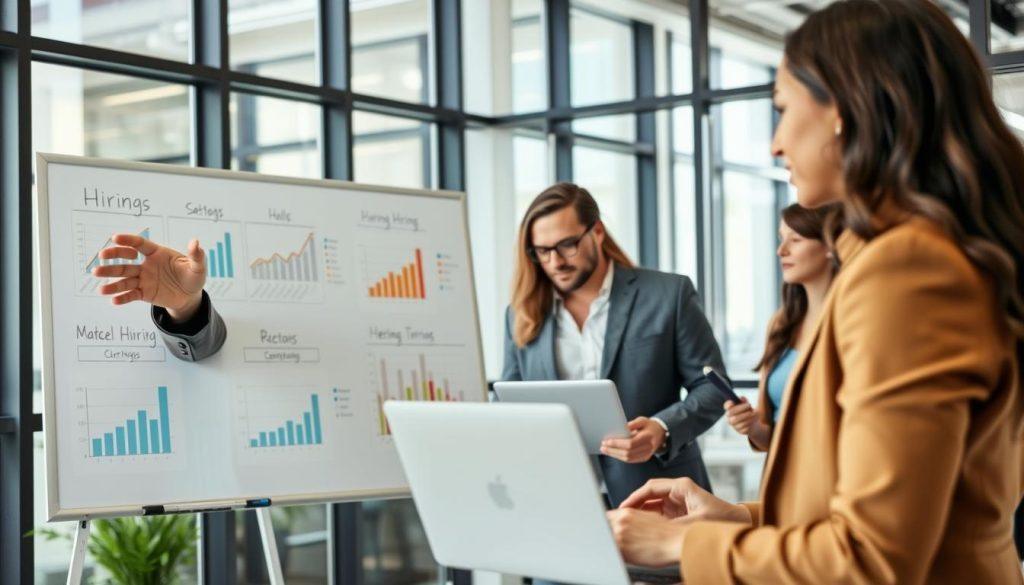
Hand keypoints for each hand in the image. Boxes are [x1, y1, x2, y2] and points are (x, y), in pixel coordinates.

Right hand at [92, 234, 205, 321]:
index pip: (139, 244)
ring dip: (112, 283)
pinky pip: (131, 295)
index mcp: (157, 253)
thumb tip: (195, 243)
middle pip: (126, 261)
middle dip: (113, 259)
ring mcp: (143, 279)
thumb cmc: (192, 276)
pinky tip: (113, 300)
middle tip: (100, 257)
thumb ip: (196, 255)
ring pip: (124, 279)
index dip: (128, 240)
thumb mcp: (198, 266)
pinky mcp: (144, 293)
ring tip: (99, 288)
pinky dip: (123, 298)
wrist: (190, 296)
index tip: (115, 237)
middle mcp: (146, 265)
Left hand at [600, 417, 665, 462]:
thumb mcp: (642, 420)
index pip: (630, 444)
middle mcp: (648, 448)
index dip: (617, 443)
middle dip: (613, 450)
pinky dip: (620, 457)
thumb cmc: (649, 426)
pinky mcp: (644, 458)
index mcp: (647, 437)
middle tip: (603, 446)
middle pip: (628, 453)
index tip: (607, 441)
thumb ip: (632, 424)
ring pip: (628, 459)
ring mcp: (646, 455)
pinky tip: (612, 452)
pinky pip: (630, 460)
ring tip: (605, 449)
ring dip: (614, 455)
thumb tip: (621, 428)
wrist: (661, 434)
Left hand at [606, 508, 685, 567]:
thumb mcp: (647, 517)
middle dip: (606, 533)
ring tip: (625, 548)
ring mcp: (620, 536)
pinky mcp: (622, 551)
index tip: (605, 528)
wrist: (676, 543)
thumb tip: (621, 522)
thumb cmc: (667, 532)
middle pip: (603, 527)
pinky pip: (612, 552)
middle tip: (614, 539)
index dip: (606, 524)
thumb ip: (630, 518)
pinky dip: (615, 554)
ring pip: (606, 540)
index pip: (605, 516)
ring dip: (609, 543)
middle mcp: (620, 522)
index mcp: (626, 512)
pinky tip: (627, 555)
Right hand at [619, 477, 751, 524]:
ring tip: (628, 521)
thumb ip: (673, 524)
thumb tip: (653, 529)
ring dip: (640, 512)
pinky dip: (649, 518)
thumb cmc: (721, 518)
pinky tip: (641, 526)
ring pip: (651, 503)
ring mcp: (676, 500)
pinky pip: (658, 512)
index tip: (625, 506)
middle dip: (635, 504)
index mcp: (681, 487)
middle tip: (621, 515)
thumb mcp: (695, 522)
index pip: (651, 487)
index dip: (636, 496)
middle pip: (649, 494)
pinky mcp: (677, 510)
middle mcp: (677, 491)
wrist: (736, 522)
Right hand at [724, 397, 756, 435]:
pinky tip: (753, 420)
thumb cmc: (748, 412)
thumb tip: (742, 398)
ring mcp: (734, 425)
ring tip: (755, 413)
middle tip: (749, 405)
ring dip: (748, 415)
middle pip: (731, 412)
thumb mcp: (747, 405)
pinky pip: (744, 426)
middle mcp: (730, 418)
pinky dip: (750, 422)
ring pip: (738, 420)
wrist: (753, 424)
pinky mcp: (740, 431)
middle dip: (741, 408)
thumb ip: (744, 401)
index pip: (726, 406)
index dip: (728, 404)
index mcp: (730, 410)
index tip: (732, 402)